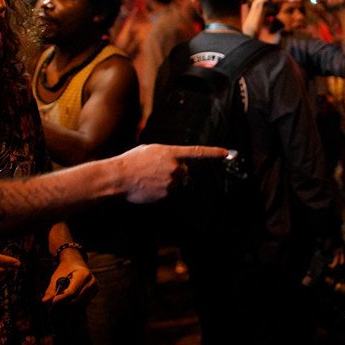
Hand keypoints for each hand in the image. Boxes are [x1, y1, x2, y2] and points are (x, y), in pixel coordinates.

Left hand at [42, 260, 96, 304]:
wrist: (76, 262)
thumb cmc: (66, 269)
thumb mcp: (57, 276)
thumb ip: (51, 289)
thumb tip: (45, 301)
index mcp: (83, 274)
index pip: (72, 291)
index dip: (61, 298)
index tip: (53, 302)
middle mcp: (92, 280)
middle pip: (76, 298)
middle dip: (64, 301)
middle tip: (55, 300)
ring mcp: (95, 286)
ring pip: (80, 301)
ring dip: (69, 301)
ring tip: (63, 296)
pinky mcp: (95, 290)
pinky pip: (84, 301)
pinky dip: (75, 300)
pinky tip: (71, 295)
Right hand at [115, 144, 229, 203]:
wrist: (118, 177)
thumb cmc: (131, 162)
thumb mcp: (150, 150)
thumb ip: (167, 153)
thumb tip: (175, 160)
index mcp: (171, 152)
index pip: (197, 152)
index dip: (213, 153)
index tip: (226, 153)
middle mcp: (174, 167)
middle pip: (184, 171)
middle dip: (175, 171)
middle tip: (156, 171)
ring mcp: (171, 182)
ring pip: (176, 183)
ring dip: (167, 181)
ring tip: (149, 179)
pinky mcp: (166, 194)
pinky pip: (169, 193)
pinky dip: (161, 191)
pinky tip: (148, 187)